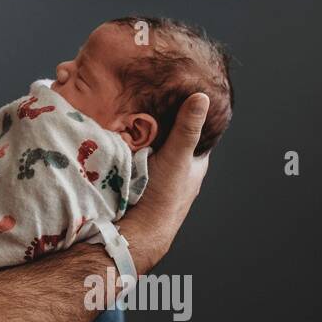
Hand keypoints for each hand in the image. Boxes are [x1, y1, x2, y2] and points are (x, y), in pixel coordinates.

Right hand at [119, 92, 210, 273]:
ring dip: (143, 136)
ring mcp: (159, 177)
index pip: (195, 132)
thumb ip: (187, 128)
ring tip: (130, 114)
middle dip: (162, 123)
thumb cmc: (164, 195)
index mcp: (194, 164)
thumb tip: (202, 96)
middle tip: (147, 101)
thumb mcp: (177, 157)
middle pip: (172, 139)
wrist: (137, 227)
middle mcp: (178, 171)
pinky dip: (130, 148)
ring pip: (152, 149)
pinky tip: (119, 136)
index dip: (188, 114)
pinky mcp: (140, 182)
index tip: (177, 94)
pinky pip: (136, 158)